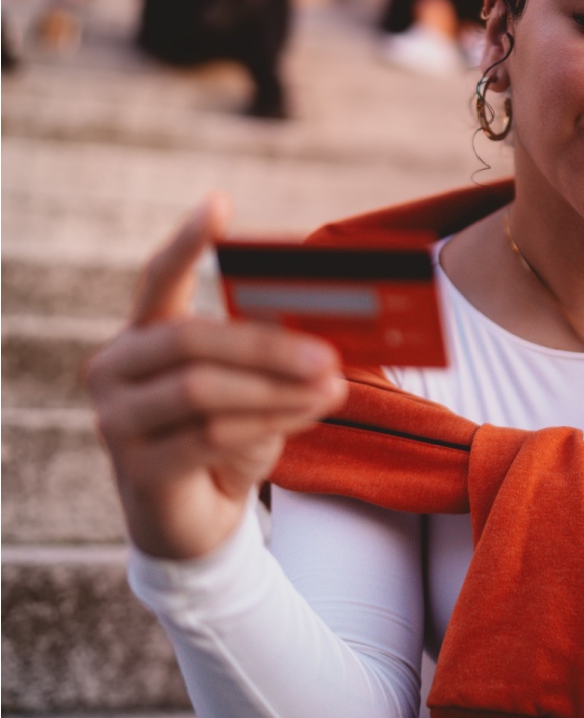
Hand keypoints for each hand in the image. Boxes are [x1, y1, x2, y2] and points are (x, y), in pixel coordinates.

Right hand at [83, 194, 346, 559]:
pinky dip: (268, 422)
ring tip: (332, 389)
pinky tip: (306, 414)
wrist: (197, 514)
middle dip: (267, 345)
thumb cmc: (225, 434)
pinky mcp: (139, 468)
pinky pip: (210, 435)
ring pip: (203, 390)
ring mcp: (118, 420)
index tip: (220, 203)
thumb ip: (268, 354)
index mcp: (143, 334)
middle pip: (191, 339)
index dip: (188, 242)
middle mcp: (116, 369)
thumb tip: (328, 333)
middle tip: (327, 355)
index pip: (159, 278)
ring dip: (278, 390)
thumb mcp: (249, 386)